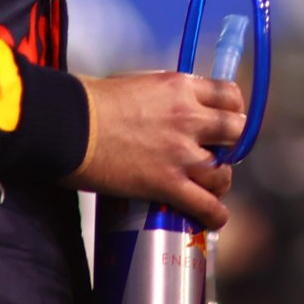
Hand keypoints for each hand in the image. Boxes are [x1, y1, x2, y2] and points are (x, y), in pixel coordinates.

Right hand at [69, 71, 246, 227]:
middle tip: (218, 154)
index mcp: (181, 87)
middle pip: (236, 131)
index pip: (229, 95)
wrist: (67, 124)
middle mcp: (189, 117)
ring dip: (220, 182)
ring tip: (211, 188)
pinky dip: (214, 215)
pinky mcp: (166, 183)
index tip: (226, 120)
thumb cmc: (91, 100)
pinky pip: (204, 204)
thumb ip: (163, 97)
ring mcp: (180, 152)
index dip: (232, 110)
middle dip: (231, 144)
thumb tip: (167, 109)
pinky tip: (214, 219)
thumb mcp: (139, 83)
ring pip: (223, 172)